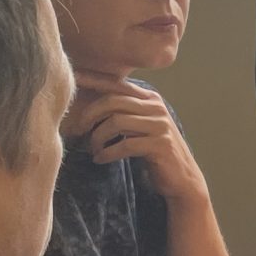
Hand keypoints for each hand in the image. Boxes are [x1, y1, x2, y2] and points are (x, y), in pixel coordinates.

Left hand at [71, 80, 207, 204]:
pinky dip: (107, 153)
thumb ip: (124, 112)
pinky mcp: (160, 145)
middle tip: (79, 130)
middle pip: (113, 101)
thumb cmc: (154, 151)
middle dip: (90, 115)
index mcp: (150, 98)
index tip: (73, 77)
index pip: (117, 84)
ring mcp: (160, 125)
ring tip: (93, 149)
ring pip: (116, 122)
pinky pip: (125, 145)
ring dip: (98, 137)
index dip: (94, 80)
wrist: (182, 177)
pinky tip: (100, 159)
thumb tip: (88, 105)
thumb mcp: (140, 126)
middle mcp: (156, 107)